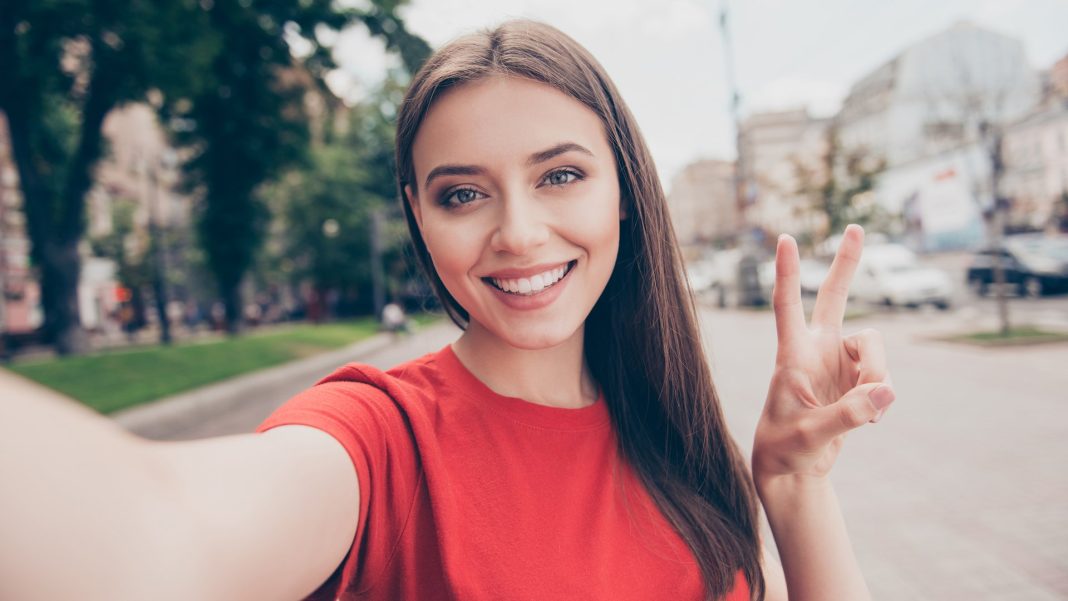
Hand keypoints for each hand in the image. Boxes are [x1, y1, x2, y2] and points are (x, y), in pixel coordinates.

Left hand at [752, 225, 894, 482]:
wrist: (794, 469)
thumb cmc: (786, 449)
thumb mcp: (810, 435)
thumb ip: (846, 415)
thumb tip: (886, 391)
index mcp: (792, 354)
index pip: (786, 306)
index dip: (786, 273)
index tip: (784, 238)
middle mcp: (817, 350)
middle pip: (835, 297)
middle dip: (847, 264)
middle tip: (855, 227)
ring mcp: (840, 362)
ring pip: (876, 350)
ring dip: (878, 378)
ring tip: (863, 414)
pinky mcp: (859, 380)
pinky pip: (884, 380)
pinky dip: (881, 400)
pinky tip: (868, 420)